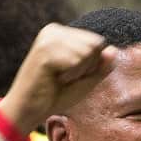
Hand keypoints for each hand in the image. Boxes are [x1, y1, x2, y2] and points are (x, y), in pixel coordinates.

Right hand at [0, 23, 117, 131]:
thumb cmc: (54, 96)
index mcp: (61, 33)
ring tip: (58, 78)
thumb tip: (114, 51)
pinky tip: (54, 79)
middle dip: (86, 67)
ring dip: (78, 72)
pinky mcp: (45, 51)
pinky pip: (77, 60)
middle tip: (63, 78)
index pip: (97, 42)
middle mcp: (53, 30)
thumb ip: (101, 67)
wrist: (27, 111)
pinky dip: (71, 75)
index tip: (68, 75)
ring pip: (87, 51)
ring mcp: (47, 38)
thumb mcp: (84, 81)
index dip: (90, 65)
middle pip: (95, 44)